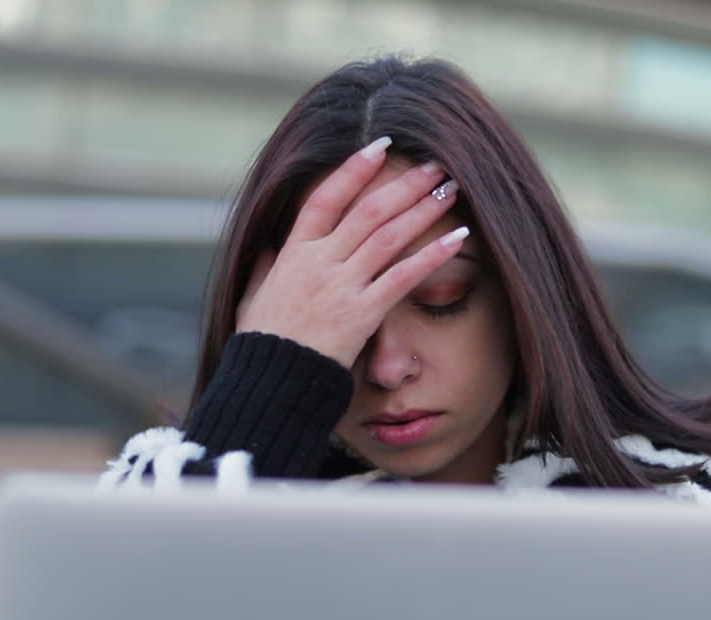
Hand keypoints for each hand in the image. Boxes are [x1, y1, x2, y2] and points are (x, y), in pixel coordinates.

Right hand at [234, 138, 465, 367]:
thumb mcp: (252, 297)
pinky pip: (403, 277)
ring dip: (423, 209)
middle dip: (404, 184)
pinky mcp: (361, 313)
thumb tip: (265, 246)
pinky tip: (458, 238)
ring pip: (389, 236)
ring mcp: (341, 285)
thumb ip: (262, 268)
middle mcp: (319, 261)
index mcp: (292, 252)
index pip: (325, 198)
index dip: (354, 170)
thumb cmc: (262, 344)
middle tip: (435, 166)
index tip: (380, 146)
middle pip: (368, 211)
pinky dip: (432, 255)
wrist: (270, 381)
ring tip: (450, 189)